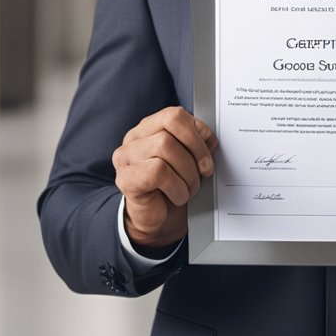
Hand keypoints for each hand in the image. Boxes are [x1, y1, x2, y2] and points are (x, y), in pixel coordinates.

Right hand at [112, 106, 218, 248]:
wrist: (157, 220)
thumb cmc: (173, 186)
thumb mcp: (188, 159)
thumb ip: (196, 143)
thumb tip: (211, 139)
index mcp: (149, 128)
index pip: (174, 115)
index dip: (197, 131)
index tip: (211, 148)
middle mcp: (133, 139)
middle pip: (170, 129)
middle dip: (196, 151)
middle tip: (205, 171)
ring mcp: (125, 158)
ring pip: (164, 147)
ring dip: (187, 173)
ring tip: (190, 188)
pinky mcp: (125, 179)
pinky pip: (157, 172)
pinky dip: (176, 187)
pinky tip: (178, 196)